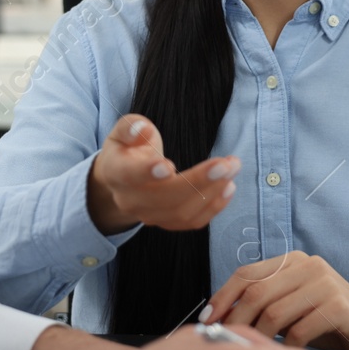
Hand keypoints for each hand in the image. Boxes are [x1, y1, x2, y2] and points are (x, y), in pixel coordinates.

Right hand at [86, 114, 240, 234]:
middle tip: (225, 164)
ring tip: (232, 168)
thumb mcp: (123, 131)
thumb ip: (131, 126)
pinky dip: (214, 207)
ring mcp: (148, 215)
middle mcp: (130, 199)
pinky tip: (229, 188)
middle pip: (165, 197)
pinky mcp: (166, 222)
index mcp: (116, 172)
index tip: (170, 165)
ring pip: (181, 212)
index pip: (130, 174)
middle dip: (199, 181)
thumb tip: (143, 129)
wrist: (122, 180)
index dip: (148, 172)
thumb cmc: (127, 149)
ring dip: (212, 192)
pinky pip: (192, 222)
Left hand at [203, 253, 348, 349]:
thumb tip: (221, 319)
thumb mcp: (292, 307)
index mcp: (292, 261)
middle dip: (236, 321)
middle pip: (257, 292)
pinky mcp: (338, 305)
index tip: (208, 320)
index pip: (246, 273)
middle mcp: (307, 265)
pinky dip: (287, 347)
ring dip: (260, 338)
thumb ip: (264, 305)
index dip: (223, 297)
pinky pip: (299, 330)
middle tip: (227, 344)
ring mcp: (324, 283)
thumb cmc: (328, 322)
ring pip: (275, 312)